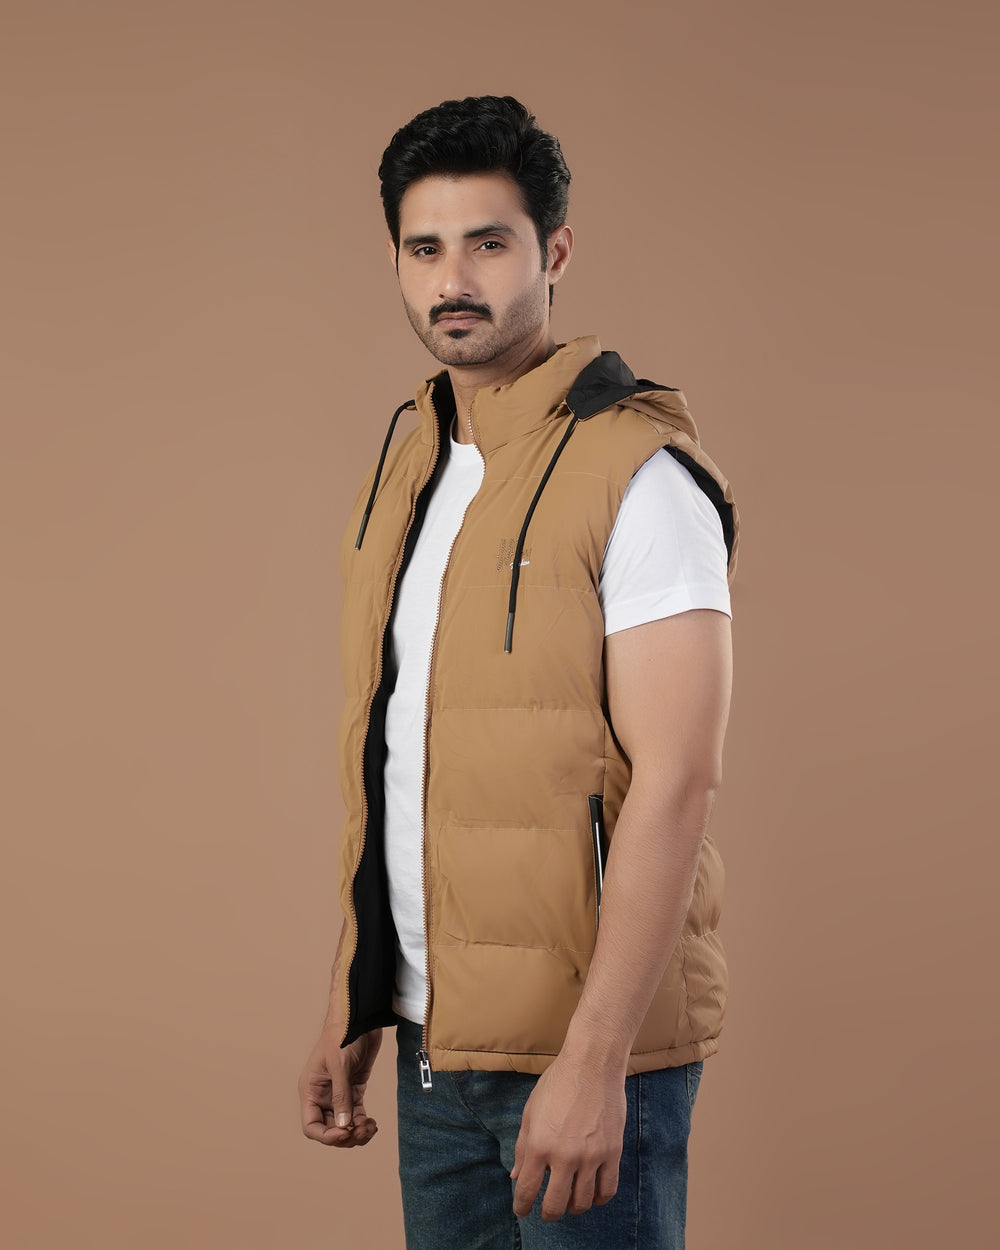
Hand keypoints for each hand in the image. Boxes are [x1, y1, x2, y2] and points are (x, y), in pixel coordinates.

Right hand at [298, 1024, 381, 1148]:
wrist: (360, 1016)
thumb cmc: (343, 1033)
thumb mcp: (339, 1065)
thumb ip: (341, 1097)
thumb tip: (344, 1127)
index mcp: (311, 1090)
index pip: (311, 1125)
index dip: (326, 1135)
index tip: (344, 1133)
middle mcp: (323, 1095)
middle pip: (329, 1129)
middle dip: (345, 1135)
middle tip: (362, 1131)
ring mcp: (339, 1093)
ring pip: (344, 1125)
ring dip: (356, 1132)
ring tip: (370, 1128)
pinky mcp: (354, 1088)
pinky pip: (356, 1114)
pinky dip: (363, 1123)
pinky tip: (372, 1124)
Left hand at [510, 1053, 626, 1220]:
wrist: (592, 1063)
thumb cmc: (558, 1083)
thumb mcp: (531, 1111)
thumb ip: (521, 1146)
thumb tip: (516, 1175)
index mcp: (538, 1144)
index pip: (526, 1189)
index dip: (522, 1206)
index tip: (522, 1211)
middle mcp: (564, 1155)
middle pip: (555, 1205)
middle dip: (548, 1213)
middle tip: (547, 1211)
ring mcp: (590, 1156)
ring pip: (582, 1202)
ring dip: (573, 1207)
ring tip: (570, 1200)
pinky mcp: (612, 1152)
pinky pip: (607, 1190)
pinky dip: (599, 1199)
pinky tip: (592, 1194)